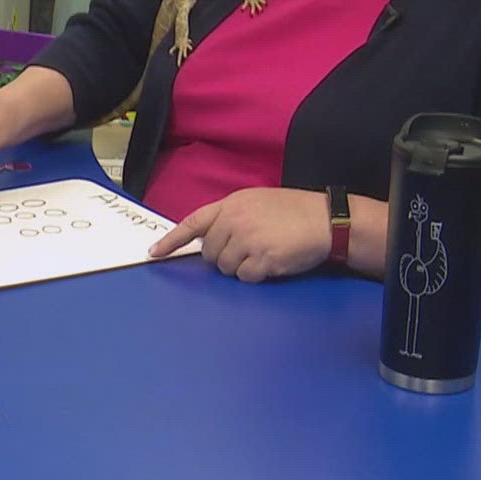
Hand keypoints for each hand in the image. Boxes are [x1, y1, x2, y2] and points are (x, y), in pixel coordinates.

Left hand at [148, 187, 331, 281]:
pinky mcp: (262, 260)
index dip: (172, 240)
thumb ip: (232, 216)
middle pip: (209, 253)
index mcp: (231, 204)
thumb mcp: (257, 202)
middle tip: (249, 249)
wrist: (327, 220)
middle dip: (224, 256)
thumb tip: (211, 238)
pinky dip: (256, 276)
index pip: (193, 222)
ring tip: (264, 253)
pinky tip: (272, 263)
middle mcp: (234, 221)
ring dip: (241, 267)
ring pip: (225, 268)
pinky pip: (245, 277)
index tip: (153, 253)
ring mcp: (247, 241)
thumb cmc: (295, 211)